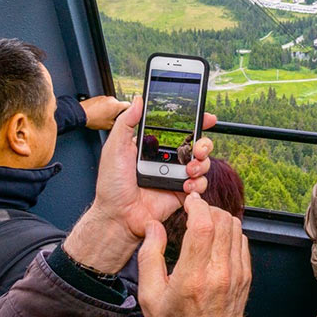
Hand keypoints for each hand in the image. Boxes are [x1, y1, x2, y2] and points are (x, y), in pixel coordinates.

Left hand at [62, 98, 213, 273]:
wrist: (118, 216)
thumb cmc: (112, 185)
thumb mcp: (115, 148)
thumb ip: (126, 122)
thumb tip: (137, 100)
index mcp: (154, 146)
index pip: (179, 129)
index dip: (195, 122)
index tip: (205, 117)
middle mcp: (168, 160)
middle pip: (197, 144)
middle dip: (204, 143)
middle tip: (198, 147)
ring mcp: (176, 176)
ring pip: (203, 163)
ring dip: (202, 163)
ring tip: (189, 168)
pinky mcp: (182, 193)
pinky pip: (201, 184)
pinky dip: (198, 183)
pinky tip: (186, 184)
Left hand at [80, 95, 130, 129]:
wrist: (81, 114)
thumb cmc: (93, 119)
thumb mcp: (110, 126)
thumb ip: (119, 122)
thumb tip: (122, 123)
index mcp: (117, 105)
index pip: (129, 106)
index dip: (129, 112)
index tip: (127, 116)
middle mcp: (112, 99)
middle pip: (120, 105)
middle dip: (118, 112)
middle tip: (113, 119)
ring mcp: (105, 98)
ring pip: (112, 104)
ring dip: (111, 109)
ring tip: (104, 117)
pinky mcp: (99, 98)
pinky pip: (105, 103)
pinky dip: (104, 107)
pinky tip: (99, 114)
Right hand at [137, 194, 250, 316]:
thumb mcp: (150, 296)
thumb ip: (150, 256)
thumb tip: (154, 227)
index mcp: (193, 277)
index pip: (203, 225)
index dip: (197, 206)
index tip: (189, 202)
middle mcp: (219, 273)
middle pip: (223, 220)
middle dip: (207, 209)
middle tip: (194, 212)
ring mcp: (237, 275)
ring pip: (236, 228)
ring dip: (220, 219)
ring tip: (204, 224)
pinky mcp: (245, 278)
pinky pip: (243, 242)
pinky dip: (230, 233)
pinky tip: (216, 240)